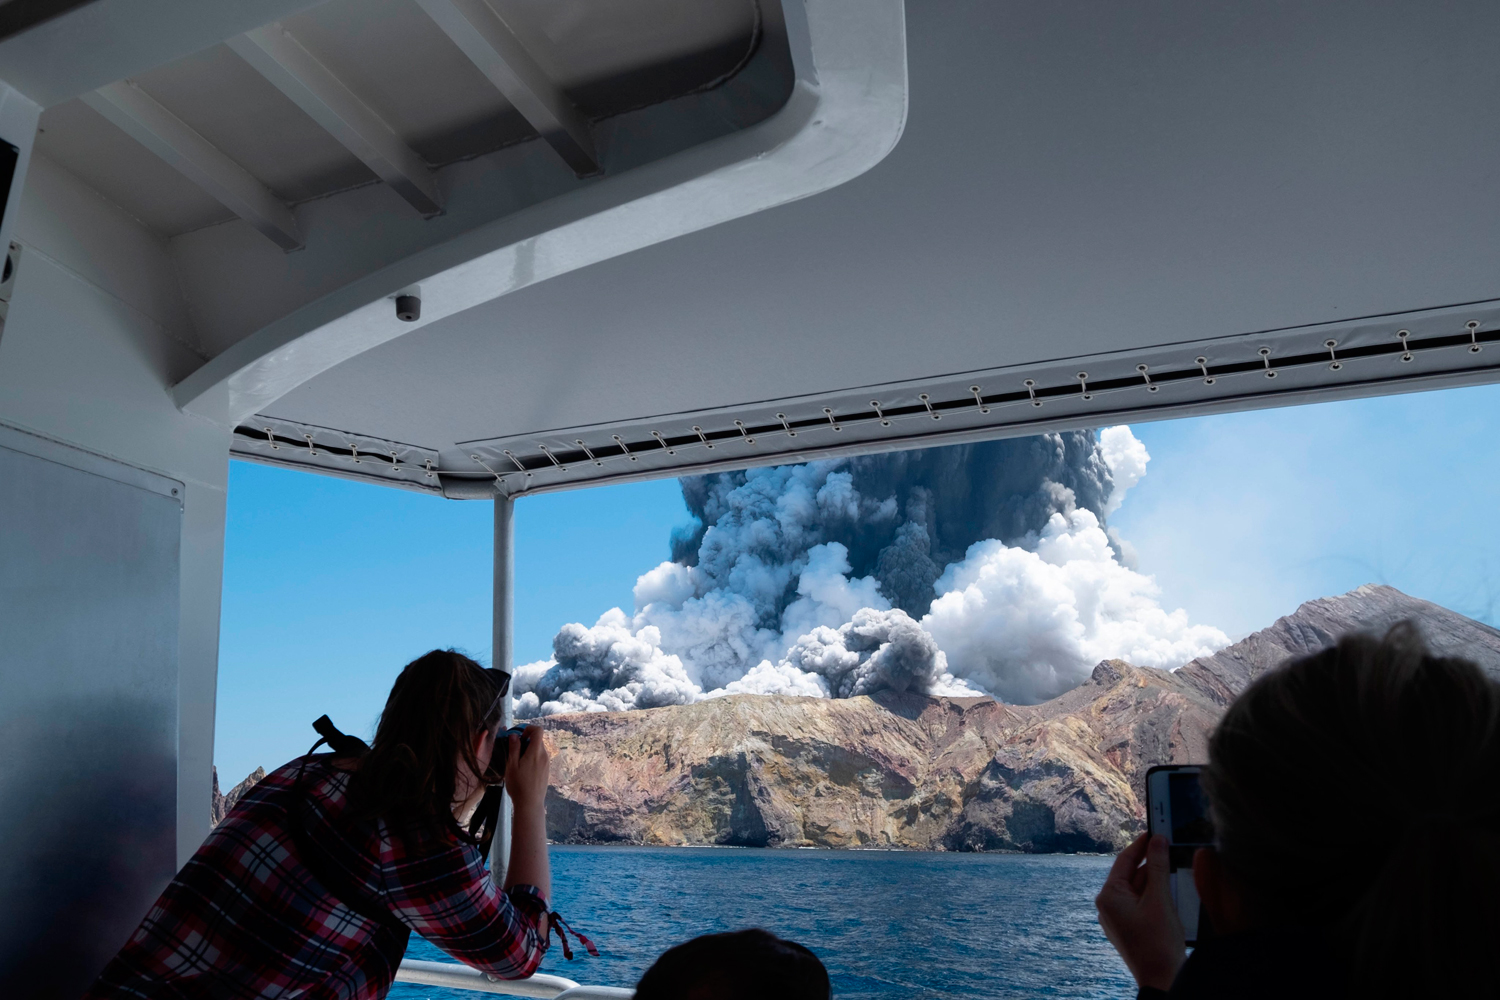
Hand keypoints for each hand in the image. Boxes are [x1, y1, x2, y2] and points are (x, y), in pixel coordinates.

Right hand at [503, 725, 549, 813]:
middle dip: (525, 741)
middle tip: (513, 751)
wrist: (530, 803)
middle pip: (537, 740)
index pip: (538, 730)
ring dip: (528, 750)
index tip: (518, 737)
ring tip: (517, 763)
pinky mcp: (546, 770)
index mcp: (536, 752)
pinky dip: (532, 758)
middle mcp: (544, 755)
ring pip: (538, 749)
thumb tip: (514, 735)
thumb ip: (514, 748)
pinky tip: (524, 770)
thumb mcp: (512, 765)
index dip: (528, 729)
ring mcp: (547, 763)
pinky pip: (540, 758)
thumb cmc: (518, 785)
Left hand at [1095, 833, 1185, 990]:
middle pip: (1131, 874)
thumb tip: (1157, 840)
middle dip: (1151, 863)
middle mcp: (1108, 906)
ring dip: (1155, 879)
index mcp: (1109, 896)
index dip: (1141, 844)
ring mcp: (1117, 919)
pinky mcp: (1128, 928)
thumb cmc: (1159, 943)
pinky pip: (1140, 903)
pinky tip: (1170, 890)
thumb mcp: (1160, 899)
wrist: (1162, 979)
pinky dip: (1154, 895)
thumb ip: (1158, 867)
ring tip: (1174, 866)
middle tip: (1169, 846)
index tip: (1155, 830)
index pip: (1124, 860)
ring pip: (1137, 889)